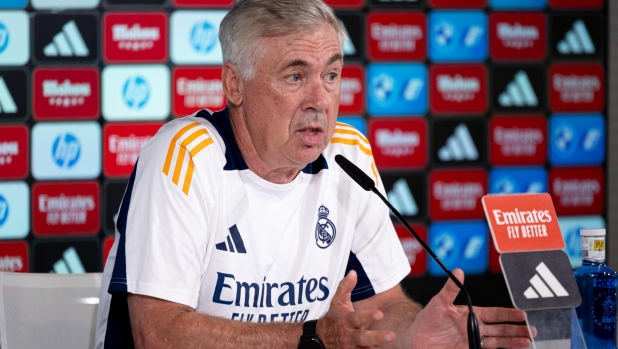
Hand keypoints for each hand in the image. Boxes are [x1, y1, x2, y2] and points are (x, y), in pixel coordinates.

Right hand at [317, 270, 395, 347]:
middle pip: (363, 337)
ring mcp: (351, 347)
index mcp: (346, 320)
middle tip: (392, 335)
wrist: (320, 338)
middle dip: (377, 337)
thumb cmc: (334, 317)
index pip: (357, 318)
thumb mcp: (337, 301)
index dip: (368, 316)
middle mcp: (349, 335)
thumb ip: (345, 287)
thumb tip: (353, 272)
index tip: (380, 314)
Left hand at [409, 269, 534, 348]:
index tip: (523, 315)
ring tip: (527, 342)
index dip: (508, 314)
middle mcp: (474, 327)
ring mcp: (471, 340)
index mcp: (470, 313)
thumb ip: (450, 289)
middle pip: (500, 329)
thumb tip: (458, 271)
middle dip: (516, 330)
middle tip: (532, 331)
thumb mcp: (438, 302)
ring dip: (512, 342)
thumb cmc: (426, 318)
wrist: (415, 338)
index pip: (494, 314)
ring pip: (497, 341)